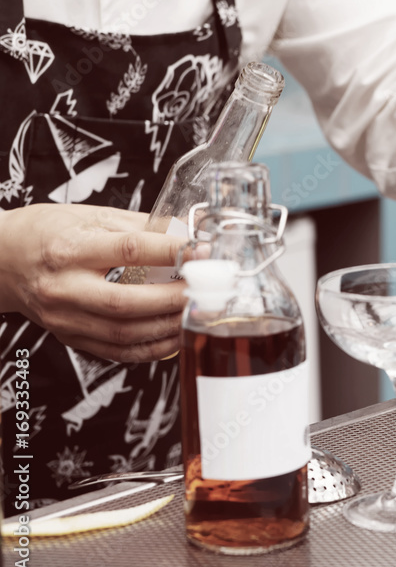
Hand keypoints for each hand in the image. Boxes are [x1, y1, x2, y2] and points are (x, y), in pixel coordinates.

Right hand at [0, 204, 188, 361]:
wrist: (1, 260)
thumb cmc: (47, 232)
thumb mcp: (90, 216)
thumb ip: (140, 226)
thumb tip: (187, 233)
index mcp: (70, 248)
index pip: (128, 250)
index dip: (170, 251)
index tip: (201, 251)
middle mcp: (64, 286)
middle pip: (126, 301)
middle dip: (172, 299)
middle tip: (203, 291)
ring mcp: (64, 317)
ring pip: (123, 332)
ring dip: (167, 327)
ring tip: (195, 314)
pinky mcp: (69, 336)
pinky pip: (116, 351)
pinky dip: (150, 348)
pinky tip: (174, 337)